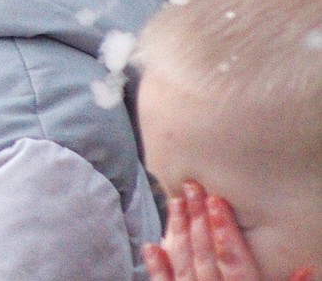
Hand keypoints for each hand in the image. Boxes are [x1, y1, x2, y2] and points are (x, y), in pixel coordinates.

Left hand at [142, 181, 314, 280]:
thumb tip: (306, 269)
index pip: (236, 263)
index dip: (225, 232)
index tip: (215, 202)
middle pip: (207, 257)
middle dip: (199, 221)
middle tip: (192, 188)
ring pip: (184, 266)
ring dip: (179, 233)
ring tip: (175, 202)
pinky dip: (156, 268)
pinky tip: (151, 245)